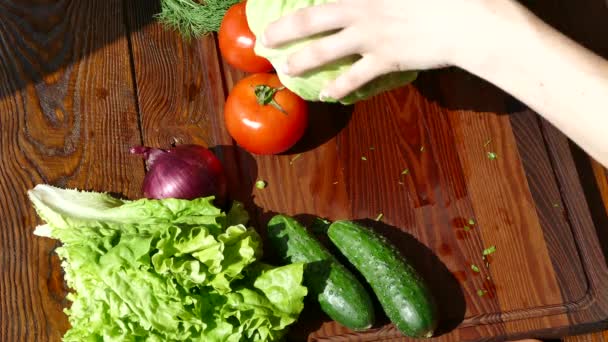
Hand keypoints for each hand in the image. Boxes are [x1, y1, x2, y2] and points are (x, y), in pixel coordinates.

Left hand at [262, 0, 513, 99]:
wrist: (471, 20)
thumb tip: (360, 0)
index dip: (296, 3)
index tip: (276, 8)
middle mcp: (360, 9)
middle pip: (310, 20)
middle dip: (282, 31)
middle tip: (264, 41)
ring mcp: (370, 37)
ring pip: (324, 52)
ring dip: (300, 61)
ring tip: (285, 69)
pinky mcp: (385, 60)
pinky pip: (354, 77)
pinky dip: (339, 87)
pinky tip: (326, 94)